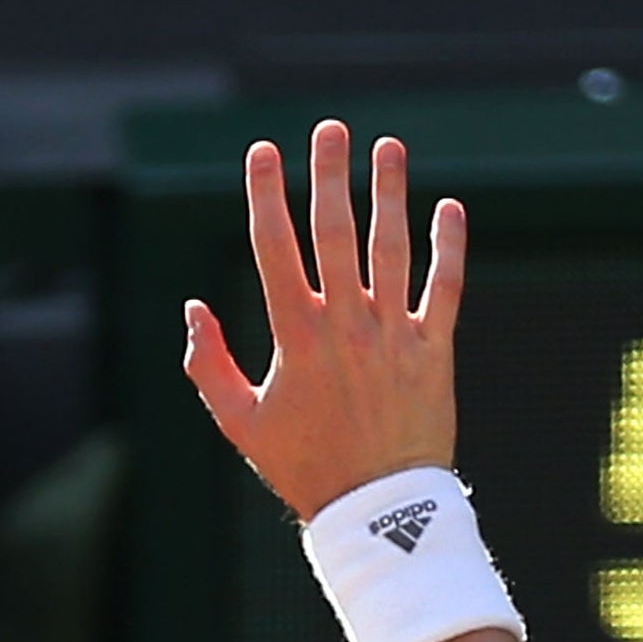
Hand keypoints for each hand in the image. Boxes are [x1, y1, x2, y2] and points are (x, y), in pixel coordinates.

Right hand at [181, 121, 466, 521]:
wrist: (377, 511)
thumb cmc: (303, 467)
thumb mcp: (240, 424)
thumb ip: (210, 365)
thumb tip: (194, 309)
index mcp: (295, 338)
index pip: (276, 249)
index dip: (266, 194)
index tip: (263, 151)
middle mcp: (345, 326)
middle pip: (335, 233)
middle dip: (330, 176)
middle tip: (329, 129)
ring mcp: (393, 335)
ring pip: (393, 249)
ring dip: (390, 193)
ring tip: (389, 148)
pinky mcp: (432, 351)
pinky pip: (444, 288)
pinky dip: (448, 247)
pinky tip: (448, 208)